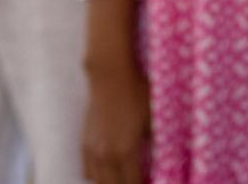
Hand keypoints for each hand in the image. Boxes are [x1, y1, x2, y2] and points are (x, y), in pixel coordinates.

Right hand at [82, 59, 150, 183]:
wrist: (110, 76)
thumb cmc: (137, 93)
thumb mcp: (154, 118)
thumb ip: (157, 142)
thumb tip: (163, 157)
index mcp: (124, 152)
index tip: (151, 182)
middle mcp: (105, 156)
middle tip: (140, 180)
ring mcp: (92, 150)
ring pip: (97, 181)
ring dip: (111, 182)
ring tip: (126, 178)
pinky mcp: (84, 142)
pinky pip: (88, 170)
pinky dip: (98, 175)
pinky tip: (110, 171)